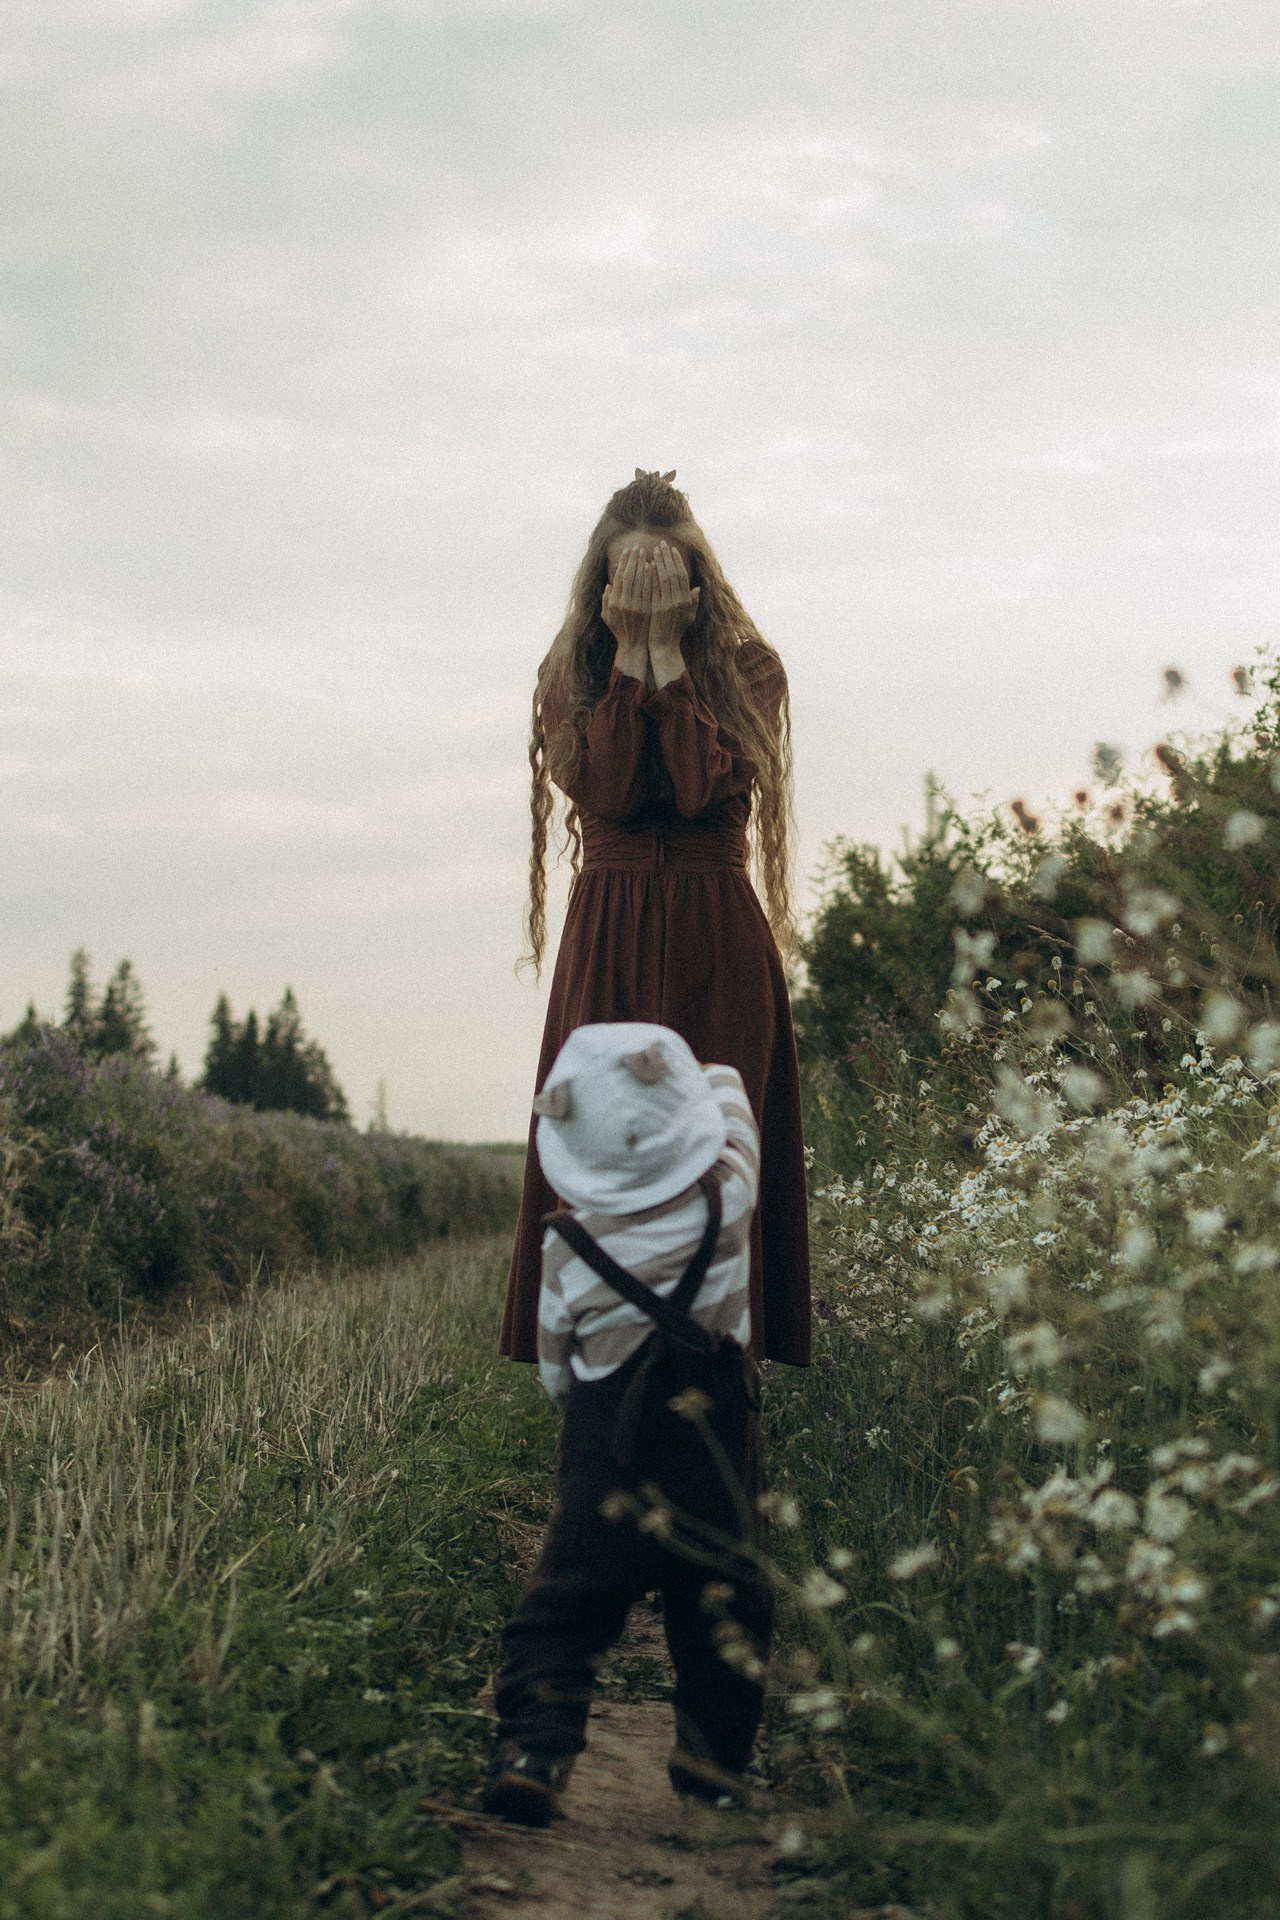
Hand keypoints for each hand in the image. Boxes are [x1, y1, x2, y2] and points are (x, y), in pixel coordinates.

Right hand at [601, 543, 652, 679]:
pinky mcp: (647, 610)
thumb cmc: (620, 631)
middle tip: (638, 546)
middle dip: (634, 560)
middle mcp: (624, 603)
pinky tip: (653, 567)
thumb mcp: (607, 617)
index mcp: (614, 602)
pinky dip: (651, 578)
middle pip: (630, 575)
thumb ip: (606, 600)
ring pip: (640, 581)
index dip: (625, 562)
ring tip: (647, 552)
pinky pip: (649, 590)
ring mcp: (637, 607)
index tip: (629, 550)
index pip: (620, 576)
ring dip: (643, 565)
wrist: (634, 647)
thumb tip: (609, 585)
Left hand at [647, 541, 699, 687]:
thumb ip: (692, 602)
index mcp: (687, 601)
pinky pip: (654, 588)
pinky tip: (647, 565)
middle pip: (674, 573)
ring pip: (664, 578)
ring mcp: (668, 605)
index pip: (682, 575)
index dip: (677, 561)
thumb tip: (697, 588)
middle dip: (667, 557)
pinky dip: (651, 576)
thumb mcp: (688, 617)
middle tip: (661, 544)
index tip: (671, 549)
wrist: (664, 648)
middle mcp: (679, 601)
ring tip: (653, 550)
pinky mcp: (657, 609)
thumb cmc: (675, 633)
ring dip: (659, 562)